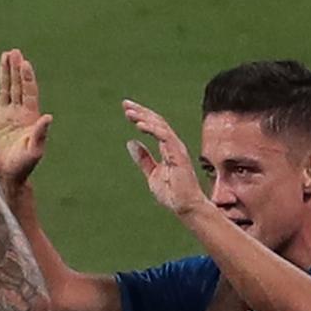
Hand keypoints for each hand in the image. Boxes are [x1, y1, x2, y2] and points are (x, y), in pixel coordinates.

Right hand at [0, 49, 50, 183]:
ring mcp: (2, 116)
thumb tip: (48, 116)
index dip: (27, 77)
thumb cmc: (21, 167)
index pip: (29, 92)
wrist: (2, 177)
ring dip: (3, 73)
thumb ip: (40, 134)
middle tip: (14, 52)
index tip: (25, 63)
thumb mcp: (33, 151)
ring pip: (3, 89)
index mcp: (29, 118)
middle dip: (15, 69)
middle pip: (17, 85)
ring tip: (4, 55)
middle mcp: (16, 113)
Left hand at [119, 99, 210, 218]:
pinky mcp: (178, 155)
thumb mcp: (152, 173)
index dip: (142, 117)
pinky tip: (140, 125)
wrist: (184, 207)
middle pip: (157, 121)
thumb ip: (143, 158)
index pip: (155, 126)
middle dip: (141, 111)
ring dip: (144, 117)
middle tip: (125, 104)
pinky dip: (152, 129)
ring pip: (160, 126)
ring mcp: (177, 149)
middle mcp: (173, 145)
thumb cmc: (172, 193)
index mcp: (168, 148)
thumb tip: (131, 142)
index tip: (127, 110)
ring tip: (130, 113)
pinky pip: (165, 136)